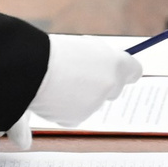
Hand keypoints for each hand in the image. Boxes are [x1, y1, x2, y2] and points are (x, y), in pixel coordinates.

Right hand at [28, 34, 146, 125]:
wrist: (32, 69)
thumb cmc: (55, 52)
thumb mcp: (84, 47)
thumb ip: (101, 59)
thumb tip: (107, 67)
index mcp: (117, 63)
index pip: (134, 71)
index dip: (124, 71)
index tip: (117, 70)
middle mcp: (111, 86)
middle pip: (114, 88)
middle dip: (102, 84)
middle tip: (82, 75)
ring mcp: (95, 104)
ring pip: (92, 102)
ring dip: (81, 96)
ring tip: (59, 82)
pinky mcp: (78, 119)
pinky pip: (76, 113)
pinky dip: (66, 107)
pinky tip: (53, 96)